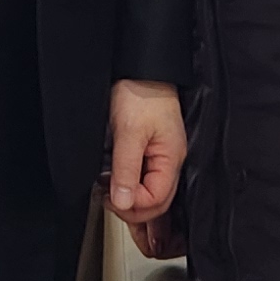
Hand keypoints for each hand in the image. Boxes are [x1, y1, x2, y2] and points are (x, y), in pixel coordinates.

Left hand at [105, 78, 185, 235]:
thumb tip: (123, 203)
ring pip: (153, 197)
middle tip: (109, 203)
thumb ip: (126, 169)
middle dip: (133, 211)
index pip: (157, 200)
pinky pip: (147, 184)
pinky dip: (136, 195)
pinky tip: (126, 202)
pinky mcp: (150, 154)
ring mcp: (161, 159)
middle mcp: (169, 163)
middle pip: (158, 204)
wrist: (141, 70)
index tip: (111, 198)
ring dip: (135, 207)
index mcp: (170, 159)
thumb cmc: (140, 93)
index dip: (134, 207)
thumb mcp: (129, 132)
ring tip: (116, 209)